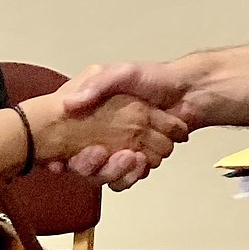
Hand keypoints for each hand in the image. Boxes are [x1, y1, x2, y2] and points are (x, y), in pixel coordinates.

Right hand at [53, 61, 200, 190]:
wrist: (190, 92)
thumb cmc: (155, 77)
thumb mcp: (122, 73)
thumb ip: (97, 85)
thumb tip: (69, 104)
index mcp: (94, 114)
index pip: (67, 139)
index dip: (60, 153)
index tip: (58, 160)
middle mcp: (104, 134)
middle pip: (84, 163)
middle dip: (88, 165)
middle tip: (98, 154)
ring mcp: (121, 148)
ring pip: (106, 173)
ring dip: (113, 171)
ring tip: (128, 157)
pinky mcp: (139, 160)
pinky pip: (129, 176)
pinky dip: (132, 174)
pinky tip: (139, 163)